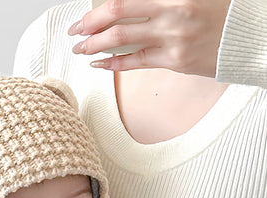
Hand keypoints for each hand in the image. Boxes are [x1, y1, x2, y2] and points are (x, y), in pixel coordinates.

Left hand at [68, 0, 230, 76]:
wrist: (250, 37)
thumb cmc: (221, 11)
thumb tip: (129, 5)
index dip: (100, 7)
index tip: (86, 13)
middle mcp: (171, 11)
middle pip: (117, 15)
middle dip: (89, 23)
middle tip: (75, 30)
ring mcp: (172, 37)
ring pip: (121, 40)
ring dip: (95, 45)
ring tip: (81, 48)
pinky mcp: (174, 60)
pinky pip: (135, 62)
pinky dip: (113, 63)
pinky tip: (98, 64)